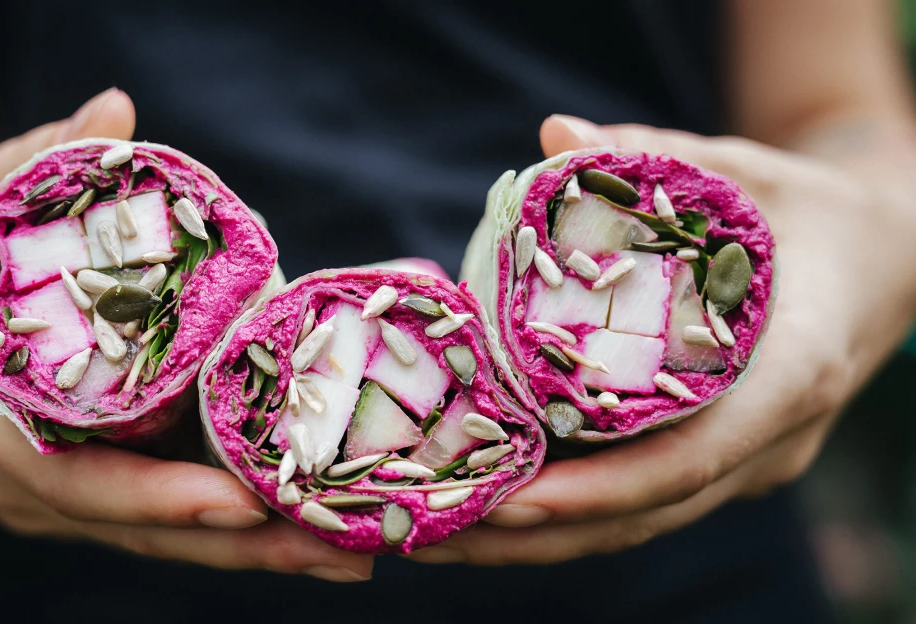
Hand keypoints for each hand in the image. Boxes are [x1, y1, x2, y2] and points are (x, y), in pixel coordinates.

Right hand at [0, 89, 372, 581]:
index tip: (239, 499)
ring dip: (248, 549)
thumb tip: (115, 110)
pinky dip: (223, 525)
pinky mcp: (73, 493)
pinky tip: (297, 523)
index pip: (66, 474)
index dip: (153, 493)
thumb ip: (31, 164)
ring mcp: (42, 495)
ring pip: (151, 535)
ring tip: (345, 550)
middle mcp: (9, 476)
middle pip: (133, 527)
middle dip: (237, 543)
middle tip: (339, 550)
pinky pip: (152, 516)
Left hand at [408, 114, 915, 564]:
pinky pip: (640, 500)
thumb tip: (555, 133)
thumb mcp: (748, 171)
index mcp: (795, 370)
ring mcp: (750, 462)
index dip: (601, 488)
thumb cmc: (812, 213)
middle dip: (540, 534)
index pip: (694, 456)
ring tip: (437, 536)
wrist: (879, 263)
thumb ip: (657, 155)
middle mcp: (773, 439)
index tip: (512, 502)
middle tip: (433, 535)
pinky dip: (566, 509)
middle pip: (648, 512)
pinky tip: (488, 502)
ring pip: (639, 522)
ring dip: (539, 539)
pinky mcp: (722, 462)